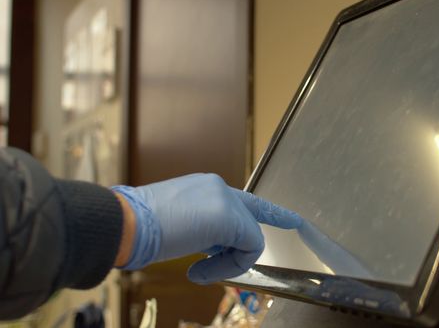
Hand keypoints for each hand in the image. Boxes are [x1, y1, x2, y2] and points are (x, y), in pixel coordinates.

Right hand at [112, 173, 301, 283]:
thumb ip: (205, 229)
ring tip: (197, 271)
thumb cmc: (139, 227)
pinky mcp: (229, 217)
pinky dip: (230, 267)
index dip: (273, 212)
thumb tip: (216, 248)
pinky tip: (199, 271)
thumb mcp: (178, 223)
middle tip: (204, 268)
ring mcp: (225, 200)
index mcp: (206, 187)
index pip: (246, 200)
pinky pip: (249, 249)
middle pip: (248, 224)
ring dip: (227, 263)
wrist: (123, 223)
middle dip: (236, 252)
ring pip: (249, 238)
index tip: (295, 220)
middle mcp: (219, 188)